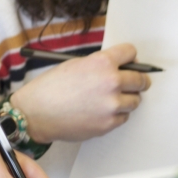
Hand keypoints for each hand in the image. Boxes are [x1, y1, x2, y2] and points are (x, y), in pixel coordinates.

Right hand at [10, 43, 150, 142]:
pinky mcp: (109, 124)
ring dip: (126, 99)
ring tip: (110, 99)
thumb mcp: (74, 65)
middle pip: (140, 79)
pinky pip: (123, 117)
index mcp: (101, 63)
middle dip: (137, 80)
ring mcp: (112, 105)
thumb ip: (98, 65)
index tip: (129, 61)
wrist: (36, 113)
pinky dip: (116, 114)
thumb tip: (116, 68)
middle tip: (132, 82)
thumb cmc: (50, 88)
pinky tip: (101, 111)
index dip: (129, 56)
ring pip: (135, 101)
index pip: (130, 52)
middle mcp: (111, 82)